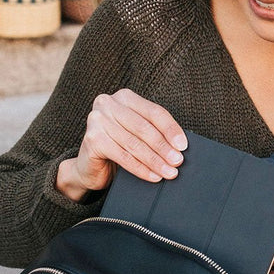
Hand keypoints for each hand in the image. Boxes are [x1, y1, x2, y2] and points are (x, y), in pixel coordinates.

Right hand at [56, 89, 186, 200]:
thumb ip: (153, 132)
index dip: (171, 129)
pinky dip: (141, 169)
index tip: (183, 145)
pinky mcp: (92, 139)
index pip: (154, 112)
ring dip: (155, 160)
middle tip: (178, 161)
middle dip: (164, 147)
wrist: (90, 167)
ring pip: (134, 143)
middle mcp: (108, 104)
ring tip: (169, 172)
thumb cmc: (118, 148)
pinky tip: (153, 176)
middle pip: (144, 127)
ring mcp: (97, 120)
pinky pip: (123, 156)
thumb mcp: (137, 134)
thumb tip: (179, 145)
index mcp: (124, 97)